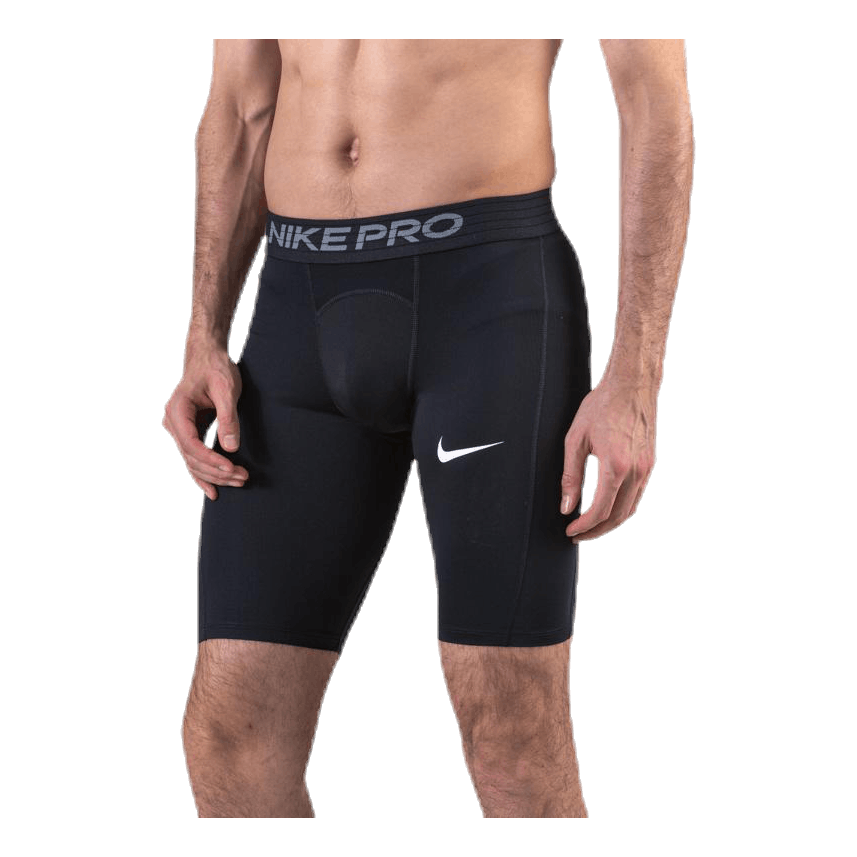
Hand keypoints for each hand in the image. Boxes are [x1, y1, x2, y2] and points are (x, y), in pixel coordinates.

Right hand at [162, 345, 248, 500]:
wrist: (207, 358)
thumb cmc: (216, 368)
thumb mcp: (226, 389)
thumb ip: (228, 417)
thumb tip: (230, 448)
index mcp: (177, 410)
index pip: (190, 444)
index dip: (210, 460)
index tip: (231, 468)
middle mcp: (171, 422)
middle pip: (191, 457)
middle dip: (216, 471)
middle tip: (243, 477)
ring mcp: (177, 430)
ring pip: (191, 461)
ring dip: (214, 475)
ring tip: (239, 481)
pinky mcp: (187, 433)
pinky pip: (192, 458)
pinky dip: (203, 474)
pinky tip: (213, 491)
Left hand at [560, 379, 656, 542]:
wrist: (632, 385)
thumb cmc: (602, 406)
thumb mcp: (575, 439)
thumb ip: (570, 476)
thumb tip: (567, 506)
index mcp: (616, 466)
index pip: (600, 511)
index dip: (584, 526)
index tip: (570, 531)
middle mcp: (636, 471)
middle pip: (617, 517)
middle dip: (597, 531)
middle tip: (578, 536)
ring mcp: (647, 468)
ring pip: (631, 509)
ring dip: (611, 523)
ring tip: (591, 527)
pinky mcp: (651, 463)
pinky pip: (638, 495)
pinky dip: (623, 508)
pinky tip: (608, 508)